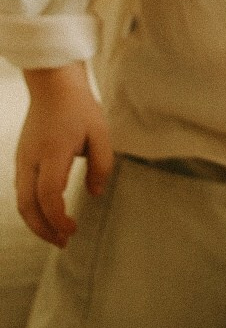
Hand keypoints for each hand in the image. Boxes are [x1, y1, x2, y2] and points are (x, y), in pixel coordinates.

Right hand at [16, 63, 113, 245]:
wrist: (53, 85)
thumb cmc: (79, 107)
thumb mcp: (100, 133)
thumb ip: (102, 165)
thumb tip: (94, 193)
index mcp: (52, 152)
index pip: (48, 195)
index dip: (58, 218)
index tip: (73, 229)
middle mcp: (31, 159)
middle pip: (27, 205)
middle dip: (43, 229)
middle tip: (64, 242)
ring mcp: (22, 160)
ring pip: (21, 201)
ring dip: (37, 222)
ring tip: (58, 234)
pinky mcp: (22, 160)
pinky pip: (22, 191)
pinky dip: (34, 209)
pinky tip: (50, 214)